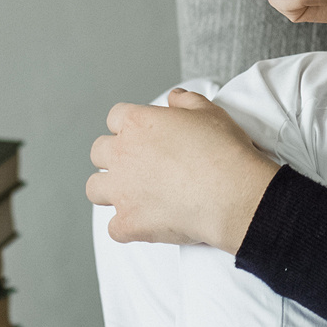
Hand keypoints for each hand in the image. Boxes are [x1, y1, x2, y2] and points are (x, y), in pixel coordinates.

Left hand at [86, 89, 279, 252]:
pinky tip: (146, 223)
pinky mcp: (128, 223)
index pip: (115, 117)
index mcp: (137, 124)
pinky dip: (127, 227)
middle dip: (114, 156)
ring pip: (94, 188)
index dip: (129, 125)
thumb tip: (174, 98)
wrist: (231, 193)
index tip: (143, 134)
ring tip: (133, 194)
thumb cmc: (223, 150)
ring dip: (110, 190)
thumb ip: (186, 101)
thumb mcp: (209, 112)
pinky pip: (114, 228)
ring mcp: (121, 191)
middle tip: (138, 164)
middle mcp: (122, 155)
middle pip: (98, 151)